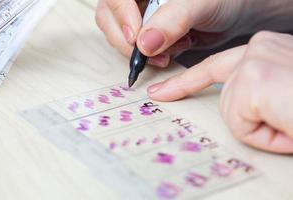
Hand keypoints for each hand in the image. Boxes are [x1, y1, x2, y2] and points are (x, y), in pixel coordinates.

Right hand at [95, 0, 248, 66]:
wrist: (231, 14)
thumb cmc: (223, 0)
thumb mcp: (201, 4)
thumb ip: (174, 19)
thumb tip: (144, 43)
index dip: (120, 14)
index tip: (137, 38)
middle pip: (109, 16)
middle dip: (130, 40)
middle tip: (154, 53)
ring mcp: (138, 13)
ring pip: (119, 34)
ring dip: (141, 51)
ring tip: (170, 52)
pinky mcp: (145, 31)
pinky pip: (133, 46)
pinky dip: (149, 56)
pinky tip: (169, 52)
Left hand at [148, 31, 292, 153]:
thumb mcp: (282, 93)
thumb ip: (256, 91)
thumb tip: (238, 101)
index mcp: (265, 50)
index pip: (213, 67)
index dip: (185, 82)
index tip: (162, 91)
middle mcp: (258, 47)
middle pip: (225, 96)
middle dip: (249, 118)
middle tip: (284, 115)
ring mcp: (255, 61)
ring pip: (233, 112)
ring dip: (263, 128)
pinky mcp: (256, 79)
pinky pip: (241, 123)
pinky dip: (266, 135)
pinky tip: (290, 123)